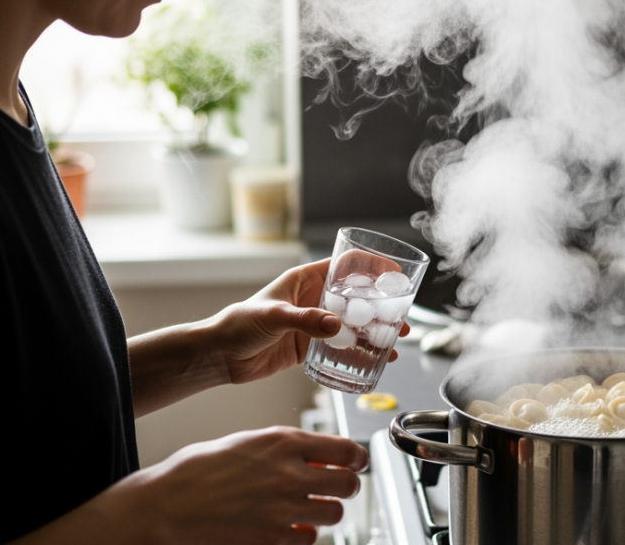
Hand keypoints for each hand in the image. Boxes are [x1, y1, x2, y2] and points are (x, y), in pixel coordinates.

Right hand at [113, 427, 366, 544]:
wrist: (163, 509)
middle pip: (348, 485)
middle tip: (338, 487)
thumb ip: (282, 447)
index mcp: (283, 443)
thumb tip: (313, 453)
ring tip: (309, 509)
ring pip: (334, 514)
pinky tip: (287, 527)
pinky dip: (303, 534)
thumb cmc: (194, 473)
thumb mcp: (244, 443)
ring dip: (326, 512)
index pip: (345, 449)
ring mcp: (283, 510)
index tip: (356, 462)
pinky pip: (308, 539)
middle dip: (346, 486)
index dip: (357, 457)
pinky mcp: (272, 540)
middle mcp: (290, 475)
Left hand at [206, 259, 409, 384]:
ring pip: (355, 324)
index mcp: (307, 280)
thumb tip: (335, 324)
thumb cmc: (239, 324)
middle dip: (383, 305)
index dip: (373, 267)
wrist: (221, 356)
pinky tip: (376, 359)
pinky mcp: (312, 347)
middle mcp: (315, 299)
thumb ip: (305, 320)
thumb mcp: (274, 315)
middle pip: (358, 297)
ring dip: (377, 330)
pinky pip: (343, 347)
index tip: (395, 274)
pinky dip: (362, 352)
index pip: (346, 265)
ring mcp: (315, 324)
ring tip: (397, 340)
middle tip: (403, 315)